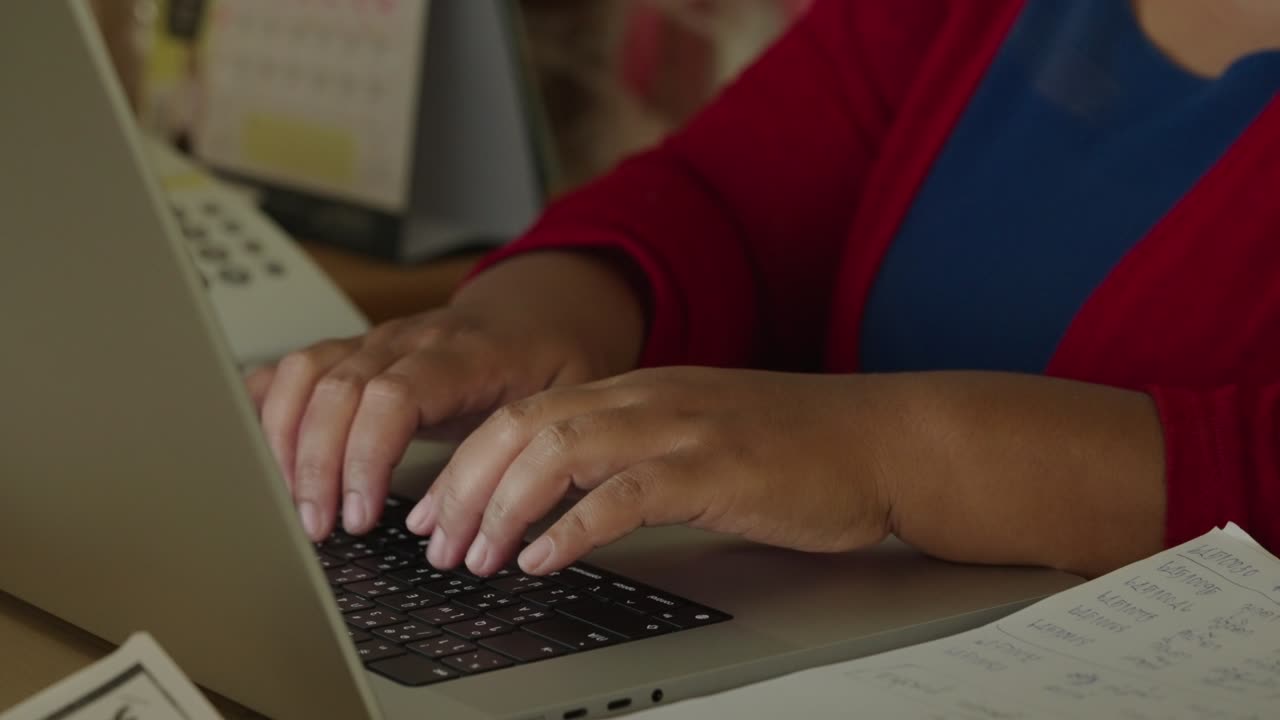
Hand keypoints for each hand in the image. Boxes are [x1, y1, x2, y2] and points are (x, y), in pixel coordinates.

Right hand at [245, 307, 602, 540]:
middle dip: (316, 465)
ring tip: (295, 504)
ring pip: (307, 374)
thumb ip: (517, 456)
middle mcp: (412, 339)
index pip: (393, 395)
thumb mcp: (563, 405)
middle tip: (320, 528)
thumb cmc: (555, 357)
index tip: (362, 514)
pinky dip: (274, 406)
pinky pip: (301, 367)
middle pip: (337, 391)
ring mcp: (379, 340)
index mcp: (467, 353)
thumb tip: (462, 521)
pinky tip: (266, 450)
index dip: (366, 455)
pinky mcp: (360, 349)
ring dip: (287, 441)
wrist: (545, 307)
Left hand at [406, 366, 894, 575]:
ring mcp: (681, 430)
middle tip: (436, 542)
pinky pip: (623, 494)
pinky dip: (573, 527)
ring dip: (503, 508)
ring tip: (476, 557)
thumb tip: (568, 501)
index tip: (435, 510)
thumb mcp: (698, 436)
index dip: (468, 462)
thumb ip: (635, 453)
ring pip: (559, 452)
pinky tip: (544, 559)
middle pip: (523, 427)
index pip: (526, 413)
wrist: (883, 440)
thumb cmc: (798, 448)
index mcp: (638, 391)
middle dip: (465, 486)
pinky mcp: (716, 469)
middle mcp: (648, 400)